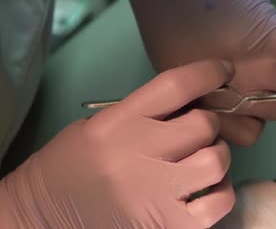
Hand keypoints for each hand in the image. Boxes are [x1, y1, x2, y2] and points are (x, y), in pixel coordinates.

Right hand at [0, 61, 234, 228]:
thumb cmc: (78, 163)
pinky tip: (203, 190)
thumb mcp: (104, 123)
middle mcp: (138, 154)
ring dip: (216, 157)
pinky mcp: (168, 225)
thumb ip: (149, 112)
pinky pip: (220, 202)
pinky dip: (220, 193)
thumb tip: (201, 100)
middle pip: (204, 124)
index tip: (224, 70)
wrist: (45, 215)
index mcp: (120, 122)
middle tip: (199, 133)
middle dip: (209, 124)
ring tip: (200, 161)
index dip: (209, 72)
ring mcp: (154, 193)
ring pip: (217, 160)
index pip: (177, 85)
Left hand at [121, 0, 275, 145]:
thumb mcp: (176, 69)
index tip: (235, 107)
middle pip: (272, 113)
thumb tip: (220, 108)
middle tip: (248, 78)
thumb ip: (199, 95)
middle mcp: (239, 89)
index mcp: (211, 100)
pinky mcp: (273, 36)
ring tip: (264, 60)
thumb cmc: (168, 19)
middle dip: (264, 101)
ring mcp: (259, 64)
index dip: (245, 122)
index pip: (247, 133)